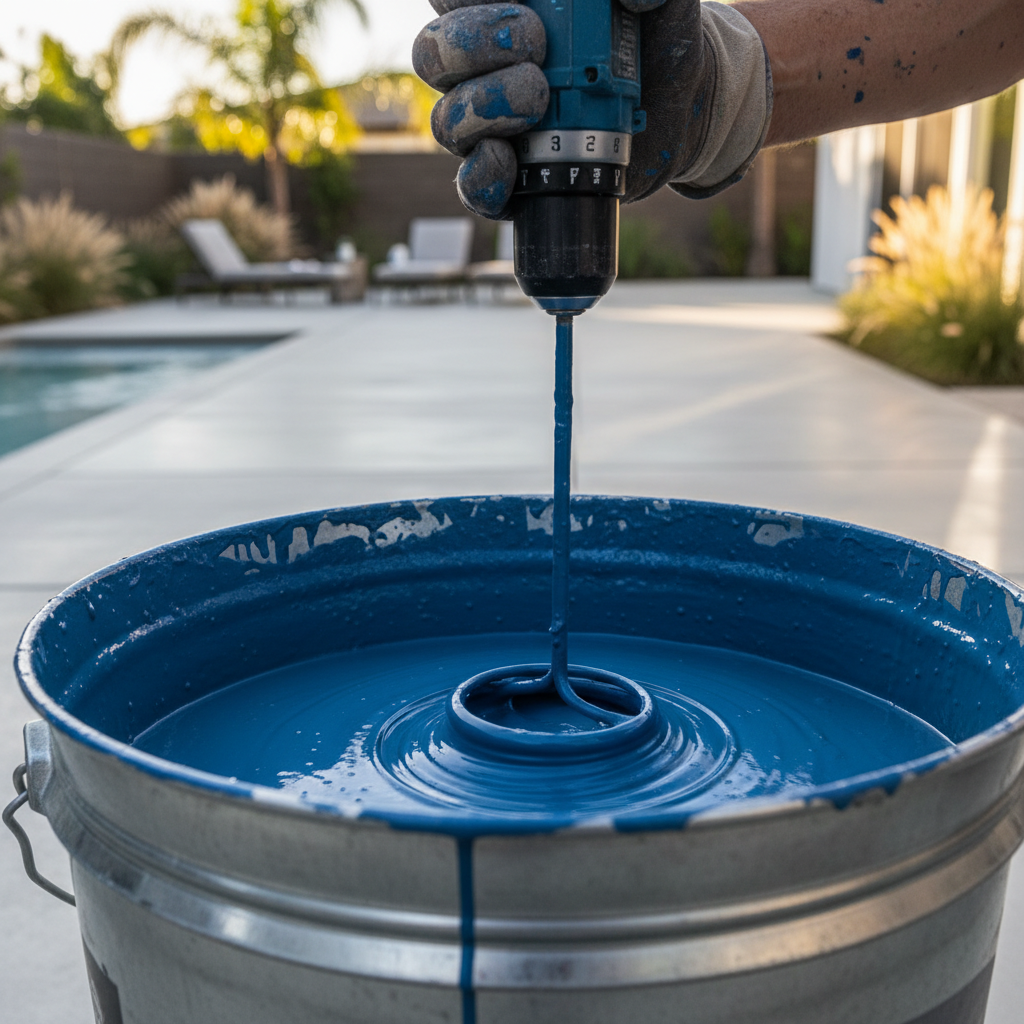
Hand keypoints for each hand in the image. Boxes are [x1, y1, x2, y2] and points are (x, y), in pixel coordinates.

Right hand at [412, 0, 769, 217]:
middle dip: (473, 46)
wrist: (678, 107)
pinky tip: (508, 160)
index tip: (520, 0)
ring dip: (484, 107)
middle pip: (434, 54)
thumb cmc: (654, 37)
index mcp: (500, 7)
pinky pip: (472, 185)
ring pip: (447, 121)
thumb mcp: (660, 0)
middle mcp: (482, 67)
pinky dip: (484, 175)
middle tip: (535, 46)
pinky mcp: (509, 178)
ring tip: (538, 100)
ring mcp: (489, 125)